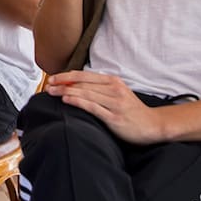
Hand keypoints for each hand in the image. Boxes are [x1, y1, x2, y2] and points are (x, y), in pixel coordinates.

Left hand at [46, 70, 164, 143]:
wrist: (153, 125)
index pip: (84, 75)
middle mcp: (113, 89)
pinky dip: (78, 102)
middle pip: (82, 83)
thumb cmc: (132, 110)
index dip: (66, 76)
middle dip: (62, 84)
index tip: (53, 79)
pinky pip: (93, 107)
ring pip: (85, 93)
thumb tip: (77, 86)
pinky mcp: (115, 117)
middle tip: (47, 86)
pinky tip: (66, 100)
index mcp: (113, 81)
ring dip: (65, 92)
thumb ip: (101, 88)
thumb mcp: (118, 93)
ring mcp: (114, 103)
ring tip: (52, 93)